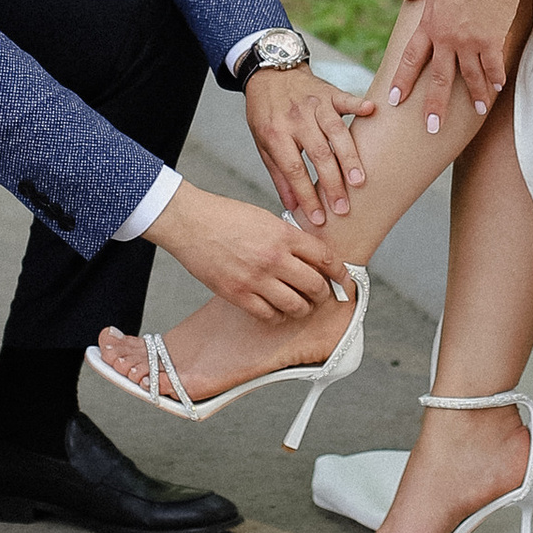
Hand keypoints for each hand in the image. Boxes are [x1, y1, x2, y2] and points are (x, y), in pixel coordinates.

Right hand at [146, 179, 351, 327]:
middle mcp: (274, 258)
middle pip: (315, 286)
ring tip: (301, 305)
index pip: (325, 258)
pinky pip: (268, 315)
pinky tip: (277, 310)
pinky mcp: (238, 294)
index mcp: (284, 235)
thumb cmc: (225, 217)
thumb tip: (310, 258)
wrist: (190, 222)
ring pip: (296, 306)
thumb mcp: (265, 219)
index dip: (339, 272)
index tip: (342, 279)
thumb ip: (288, 238)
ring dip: (303, 308)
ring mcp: (256, 278)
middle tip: (323, 295)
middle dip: (324, 294)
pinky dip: (277, 316)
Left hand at [243, 62, 374, 229]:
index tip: (319, 219)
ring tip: (360, 181)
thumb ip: (279, 174)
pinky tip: (371, 113)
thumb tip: (292, 208)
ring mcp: (315, 104)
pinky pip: (346, 99)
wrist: (268, 72)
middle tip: (344, 207)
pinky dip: (359, 105)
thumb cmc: (266, 111)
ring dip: (349, 157)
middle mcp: (297, 118)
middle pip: (318, 154)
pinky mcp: (329, 92)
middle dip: (332, 184)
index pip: (294, 170)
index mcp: (276, 133)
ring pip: (336, 132)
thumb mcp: (262, 143)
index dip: (307, 196)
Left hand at [387, 0, 527, 133]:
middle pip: (438, 78)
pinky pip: (493, 66)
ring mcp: (470, 42)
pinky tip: (498, 89)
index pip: (411, 58)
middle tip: (432, 128)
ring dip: (474, 96)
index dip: (403, 80)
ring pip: (469, 77)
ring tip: (477, 111)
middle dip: (434, 105)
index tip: (395, 100)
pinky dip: (495, 78)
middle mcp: (447, 38)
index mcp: (430, 24)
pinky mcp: (492, 40)